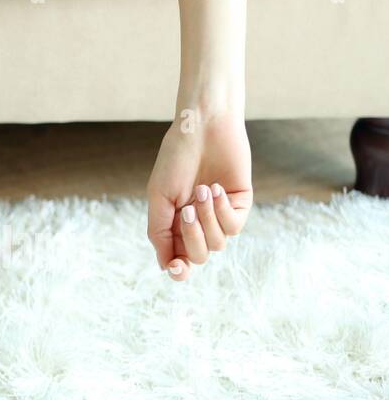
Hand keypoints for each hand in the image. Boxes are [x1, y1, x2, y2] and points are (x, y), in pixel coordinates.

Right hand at [146, 110, 253, 280]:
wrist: (201, 129)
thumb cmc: (176, 158)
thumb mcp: (159, 196)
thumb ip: (160, 231)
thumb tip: (166, 267)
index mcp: (176, 222)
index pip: (179, 258)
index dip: (179, 270)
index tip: (176, 268)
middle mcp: (199, 223)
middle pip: (199, 255)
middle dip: (193, 237)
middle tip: (187, 210)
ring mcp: (220, 215)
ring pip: (218, 243)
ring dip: (208, 218)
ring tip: (202, 190)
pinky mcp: (240, 205)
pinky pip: (234, 225)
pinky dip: (223, 210)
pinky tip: (216, 189)